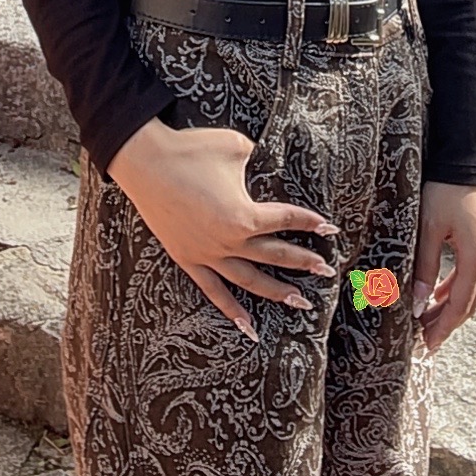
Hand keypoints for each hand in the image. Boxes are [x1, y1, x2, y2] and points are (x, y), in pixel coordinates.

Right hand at [108, 115, 339, 340]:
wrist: (145, 161)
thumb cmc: (192, 150)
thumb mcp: (237, 147)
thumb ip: (258, 161)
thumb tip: (267, 164)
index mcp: (244, 215)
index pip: (285, 220)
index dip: (309, 221)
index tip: (330, 228)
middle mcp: (230, 241)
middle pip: (274, 255)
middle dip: (303, 262)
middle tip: (326, 269)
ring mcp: (207, 254)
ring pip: (249, 281)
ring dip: (276, 291)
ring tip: (299, 301)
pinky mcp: (188, 258)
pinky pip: (213, 291)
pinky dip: (231, 310)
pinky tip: (250, 328)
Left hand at [412, 182, 475, 352]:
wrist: (463, 161)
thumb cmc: (444, 192)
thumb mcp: (429, 229)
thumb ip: (426, 268)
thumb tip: (420, 303)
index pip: (460, 305)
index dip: (444, 327)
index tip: (429, 345)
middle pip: (469, 302)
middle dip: (448, 323)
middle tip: (426, 340)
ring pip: (471, 290)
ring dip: (451, 307)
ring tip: (428, 321)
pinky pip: (470, 275)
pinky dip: (455, 288)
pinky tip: (438, 293)